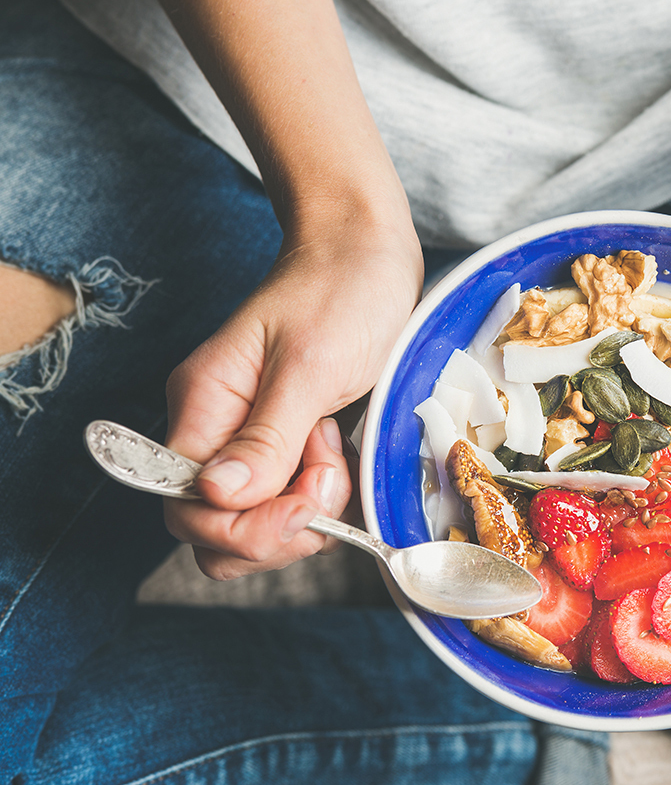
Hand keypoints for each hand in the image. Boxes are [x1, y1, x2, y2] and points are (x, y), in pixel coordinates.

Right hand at [163, 214, 421, 577]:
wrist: (369, 253)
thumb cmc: (340, 291)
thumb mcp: (308, 365)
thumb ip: (266, 436)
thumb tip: (217, 496)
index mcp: (204, 407)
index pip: (187, 508)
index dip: (246, 526)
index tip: (309, 496)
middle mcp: (220, 433)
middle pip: (217, 531)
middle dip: (281, 527)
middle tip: (330, 473)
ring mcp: (256, 444)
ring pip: (260, 526)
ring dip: (310, 514)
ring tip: (340, 453)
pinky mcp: (293, 449)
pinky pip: (296, 505)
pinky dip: (328, 502)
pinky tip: (350, 459)